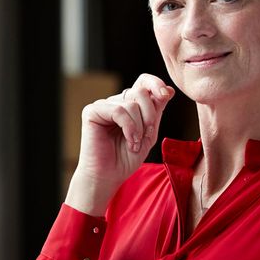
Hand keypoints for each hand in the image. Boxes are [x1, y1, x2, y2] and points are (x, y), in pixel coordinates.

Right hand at [66, 74, 175, 215]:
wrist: (108, 177)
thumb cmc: (126, 159)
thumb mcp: (149, 133)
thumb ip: (156, 111)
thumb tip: (168, 90)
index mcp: (128, 105)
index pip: (143, 82)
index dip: (156, 83)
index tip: (165, 95)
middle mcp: (115, 102)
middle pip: (140, 91)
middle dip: (150, 114)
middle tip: (148, 134)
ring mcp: (102, 106)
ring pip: (131, 103)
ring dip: (139, 126)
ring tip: (135, 144)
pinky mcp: (92, 112)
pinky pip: (118, 110)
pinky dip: (129, 127)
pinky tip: (129, 141)